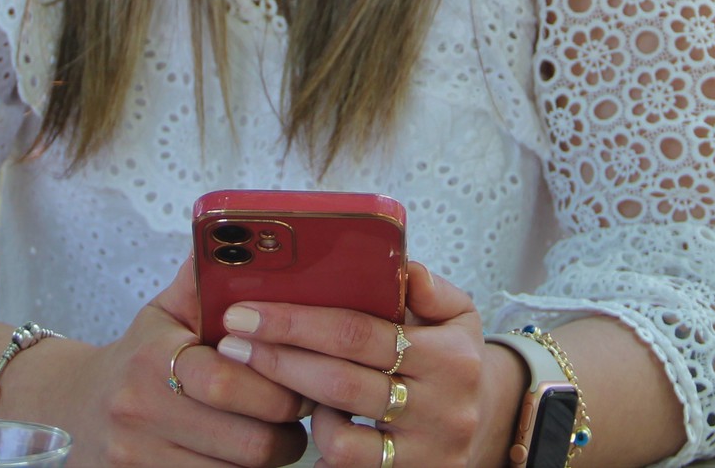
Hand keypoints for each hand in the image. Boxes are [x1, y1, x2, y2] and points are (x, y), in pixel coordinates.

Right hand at [27, 257, 308, 467]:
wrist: (73, 411)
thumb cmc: (138, 358)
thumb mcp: (163, 314)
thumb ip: (204, 279)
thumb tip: (240, 231)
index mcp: (152, 359)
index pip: (229, 381)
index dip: (279, 387)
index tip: (303, 383)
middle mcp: (140, 413)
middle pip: (246, 442)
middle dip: (289, 432)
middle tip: (303, 417)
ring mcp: (137, 459)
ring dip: (271, 463)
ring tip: (282, 440)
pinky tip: (247, 460)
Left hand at [216, 262, 518, 467]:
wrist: (483, 424)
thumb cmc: (450, 358)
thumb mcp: (456, 315)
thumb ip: (427, 287)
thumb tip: (399, 265)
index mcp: (451, 356)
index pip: (359, 334)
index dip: (295, 322)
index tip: (246, 312)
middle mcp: (443, 409)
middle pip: (339, 383)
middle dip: (277, 360)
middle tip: (231, 343)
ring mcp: (425, 454)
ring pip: (338, 438)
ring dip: (299, 409)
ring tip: (279, 384)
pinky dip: (322, 448)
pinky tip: (312, 424)